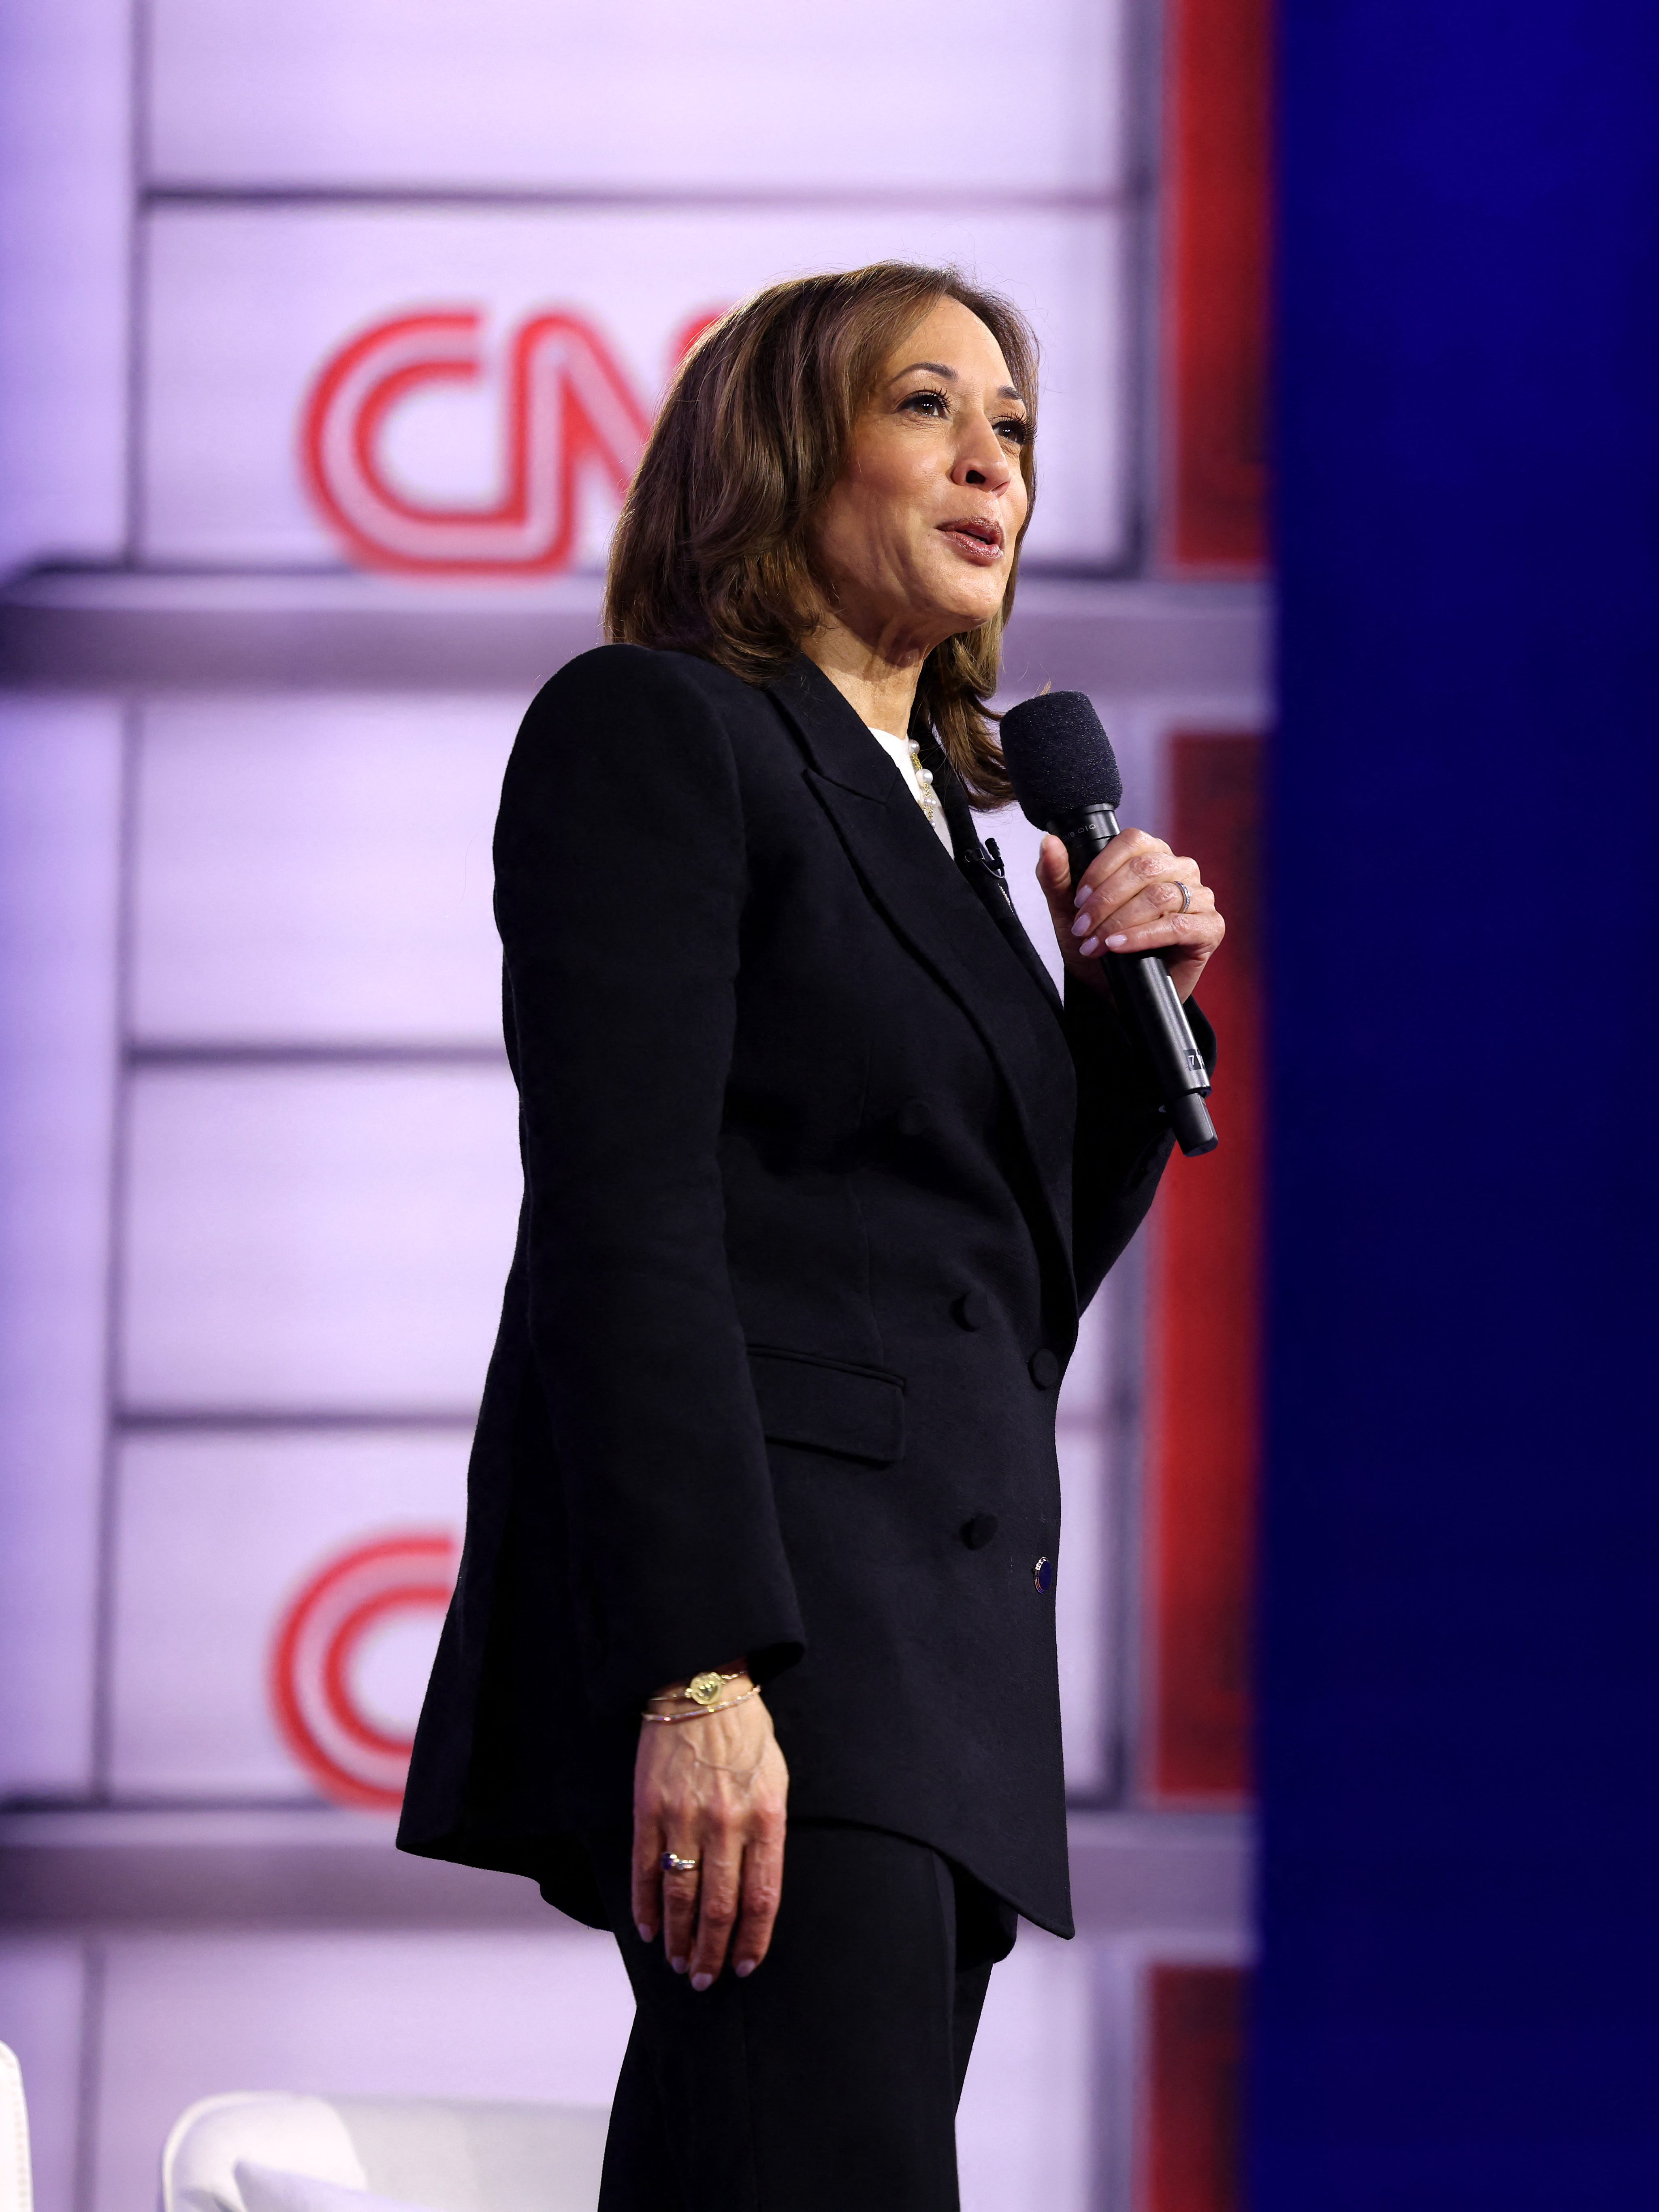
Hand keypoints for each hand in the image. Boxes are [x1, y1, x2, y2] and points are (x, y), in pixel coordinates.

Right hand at [631, 1688, 787, 1989]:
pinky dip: (644, 1905)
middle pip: (719, 1907)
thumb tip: (756, 1890)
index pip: (761, 1897)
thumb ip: (768, 1835)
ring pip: (680, 1896)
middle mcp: (726, 1823)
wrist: (702, 1687)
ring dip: (678, 1937)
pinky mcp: (649, 1808)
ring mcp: (684, 1816)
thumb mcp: (776, 1781)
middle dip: (712, 1952)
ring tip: (678, 1962)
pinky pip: (645, 1868)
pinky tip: (647, 1929)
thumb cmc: (745, 1735)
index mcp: (765, 1817)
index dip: (752, 1940)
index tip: (744, 1967)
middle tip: (704, 1979)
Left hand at [1036, 828, 1223, 1003]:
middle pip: (1146, 868)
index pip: (1132, 842)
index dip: (1101, 869)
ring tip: (1097, 944)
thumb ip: (1056, 876)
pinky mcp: (1210, 928)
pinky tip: (1120, 947)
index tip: (1078, 900)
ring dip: (1121, 922)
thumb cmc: (1099, 945)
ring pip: (1161, 896)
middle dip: (1106, 901)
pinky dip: (1143, 936)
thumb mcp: (1069, 912)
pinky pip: (1179, 925)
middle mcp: (1180, 870)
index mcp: (1152, 855)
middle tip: (1082, 929)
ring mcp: (1199, 898)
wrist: (1116, 991)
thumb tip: (1049, 841)